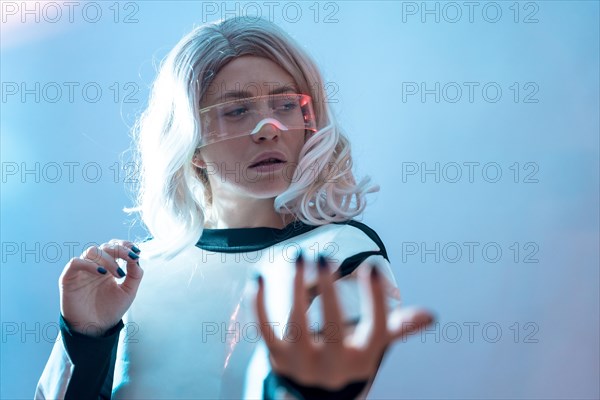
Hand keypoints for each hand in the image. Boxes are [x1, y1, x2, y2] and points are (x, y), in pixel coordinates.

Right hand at [59, 239, 143, 336]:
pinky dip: (89, 264)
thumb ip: (135, 274)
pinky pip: (75, 263)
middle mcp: (95, 265)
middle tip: (131, 259)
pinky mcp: (68, 278)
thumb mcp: (129, 291)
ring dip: (108, 258)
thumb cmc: (111, 309)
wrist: (96, 329)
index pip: (115, 246)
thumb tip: (136, 257)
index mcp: (108, 266)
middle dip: (120, 250)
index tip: (137, 252)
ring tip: (119, 274)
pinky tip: (102, 273)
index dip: (126, 245)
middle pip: (105, 246)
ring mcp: (82, 270)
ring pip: (92, 251)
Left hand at [255, 252, 434, 390]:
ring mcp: (303, 362)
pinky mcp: (278, 358)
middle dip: (329, 292)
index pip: (376, 330)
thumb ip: (398, 328)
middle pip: (333, 328)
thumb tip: (430, 316)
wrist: (316, 394)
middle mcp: (333, 364)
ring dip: (296, 290)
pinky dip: (259, 305)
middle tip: (324, 258)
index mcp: (363, 357)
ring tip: (301, 257)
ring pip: (297, 327)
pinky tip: (257, 278)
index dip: (376, 300)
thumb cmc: (349, 356)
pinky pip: (265, 330)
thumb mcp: (373, 346)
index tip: (372, 267)